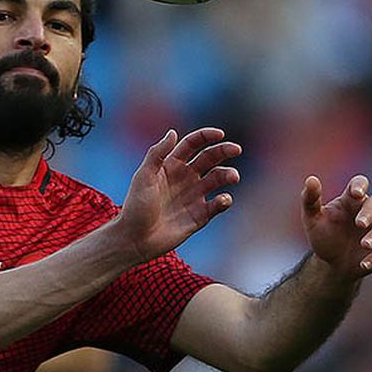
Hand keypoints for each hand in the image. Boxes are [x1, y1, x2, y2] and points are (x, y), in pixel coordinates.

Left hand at [116, 128, 240, 263]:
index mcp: (171, 165)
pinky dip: (224, 200)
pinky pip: (217, 205)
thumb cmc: (135, 206)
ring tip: (233, 176)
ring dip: (228, 175)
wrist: (135, 239)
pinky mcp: (200, 216)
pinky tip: (223, 200)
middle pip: (210, 158)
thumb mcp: (143, 177)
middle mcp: (185, 178)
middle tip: (236, 149)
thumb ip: (156, 154)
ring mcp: (194, 196)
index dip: (206, 136)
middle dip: (224, 151)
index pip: (192, 145)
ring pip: (218, 179)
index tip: (219, 134)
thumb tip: (173, 132)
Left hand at [302, 174, 371, 276]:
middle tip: (359, 224)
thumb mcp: (311, 219)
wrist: (333, 263)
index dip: (360, 185)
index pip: (359, 183)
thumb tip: (311, 179)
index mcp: (350, 200)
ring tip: (363, 245)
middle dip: (369, 213)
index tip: (356, 193)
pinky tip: (364, 263)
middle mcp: (367, 209)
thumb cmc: (323, 236)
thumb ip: (310, 200)